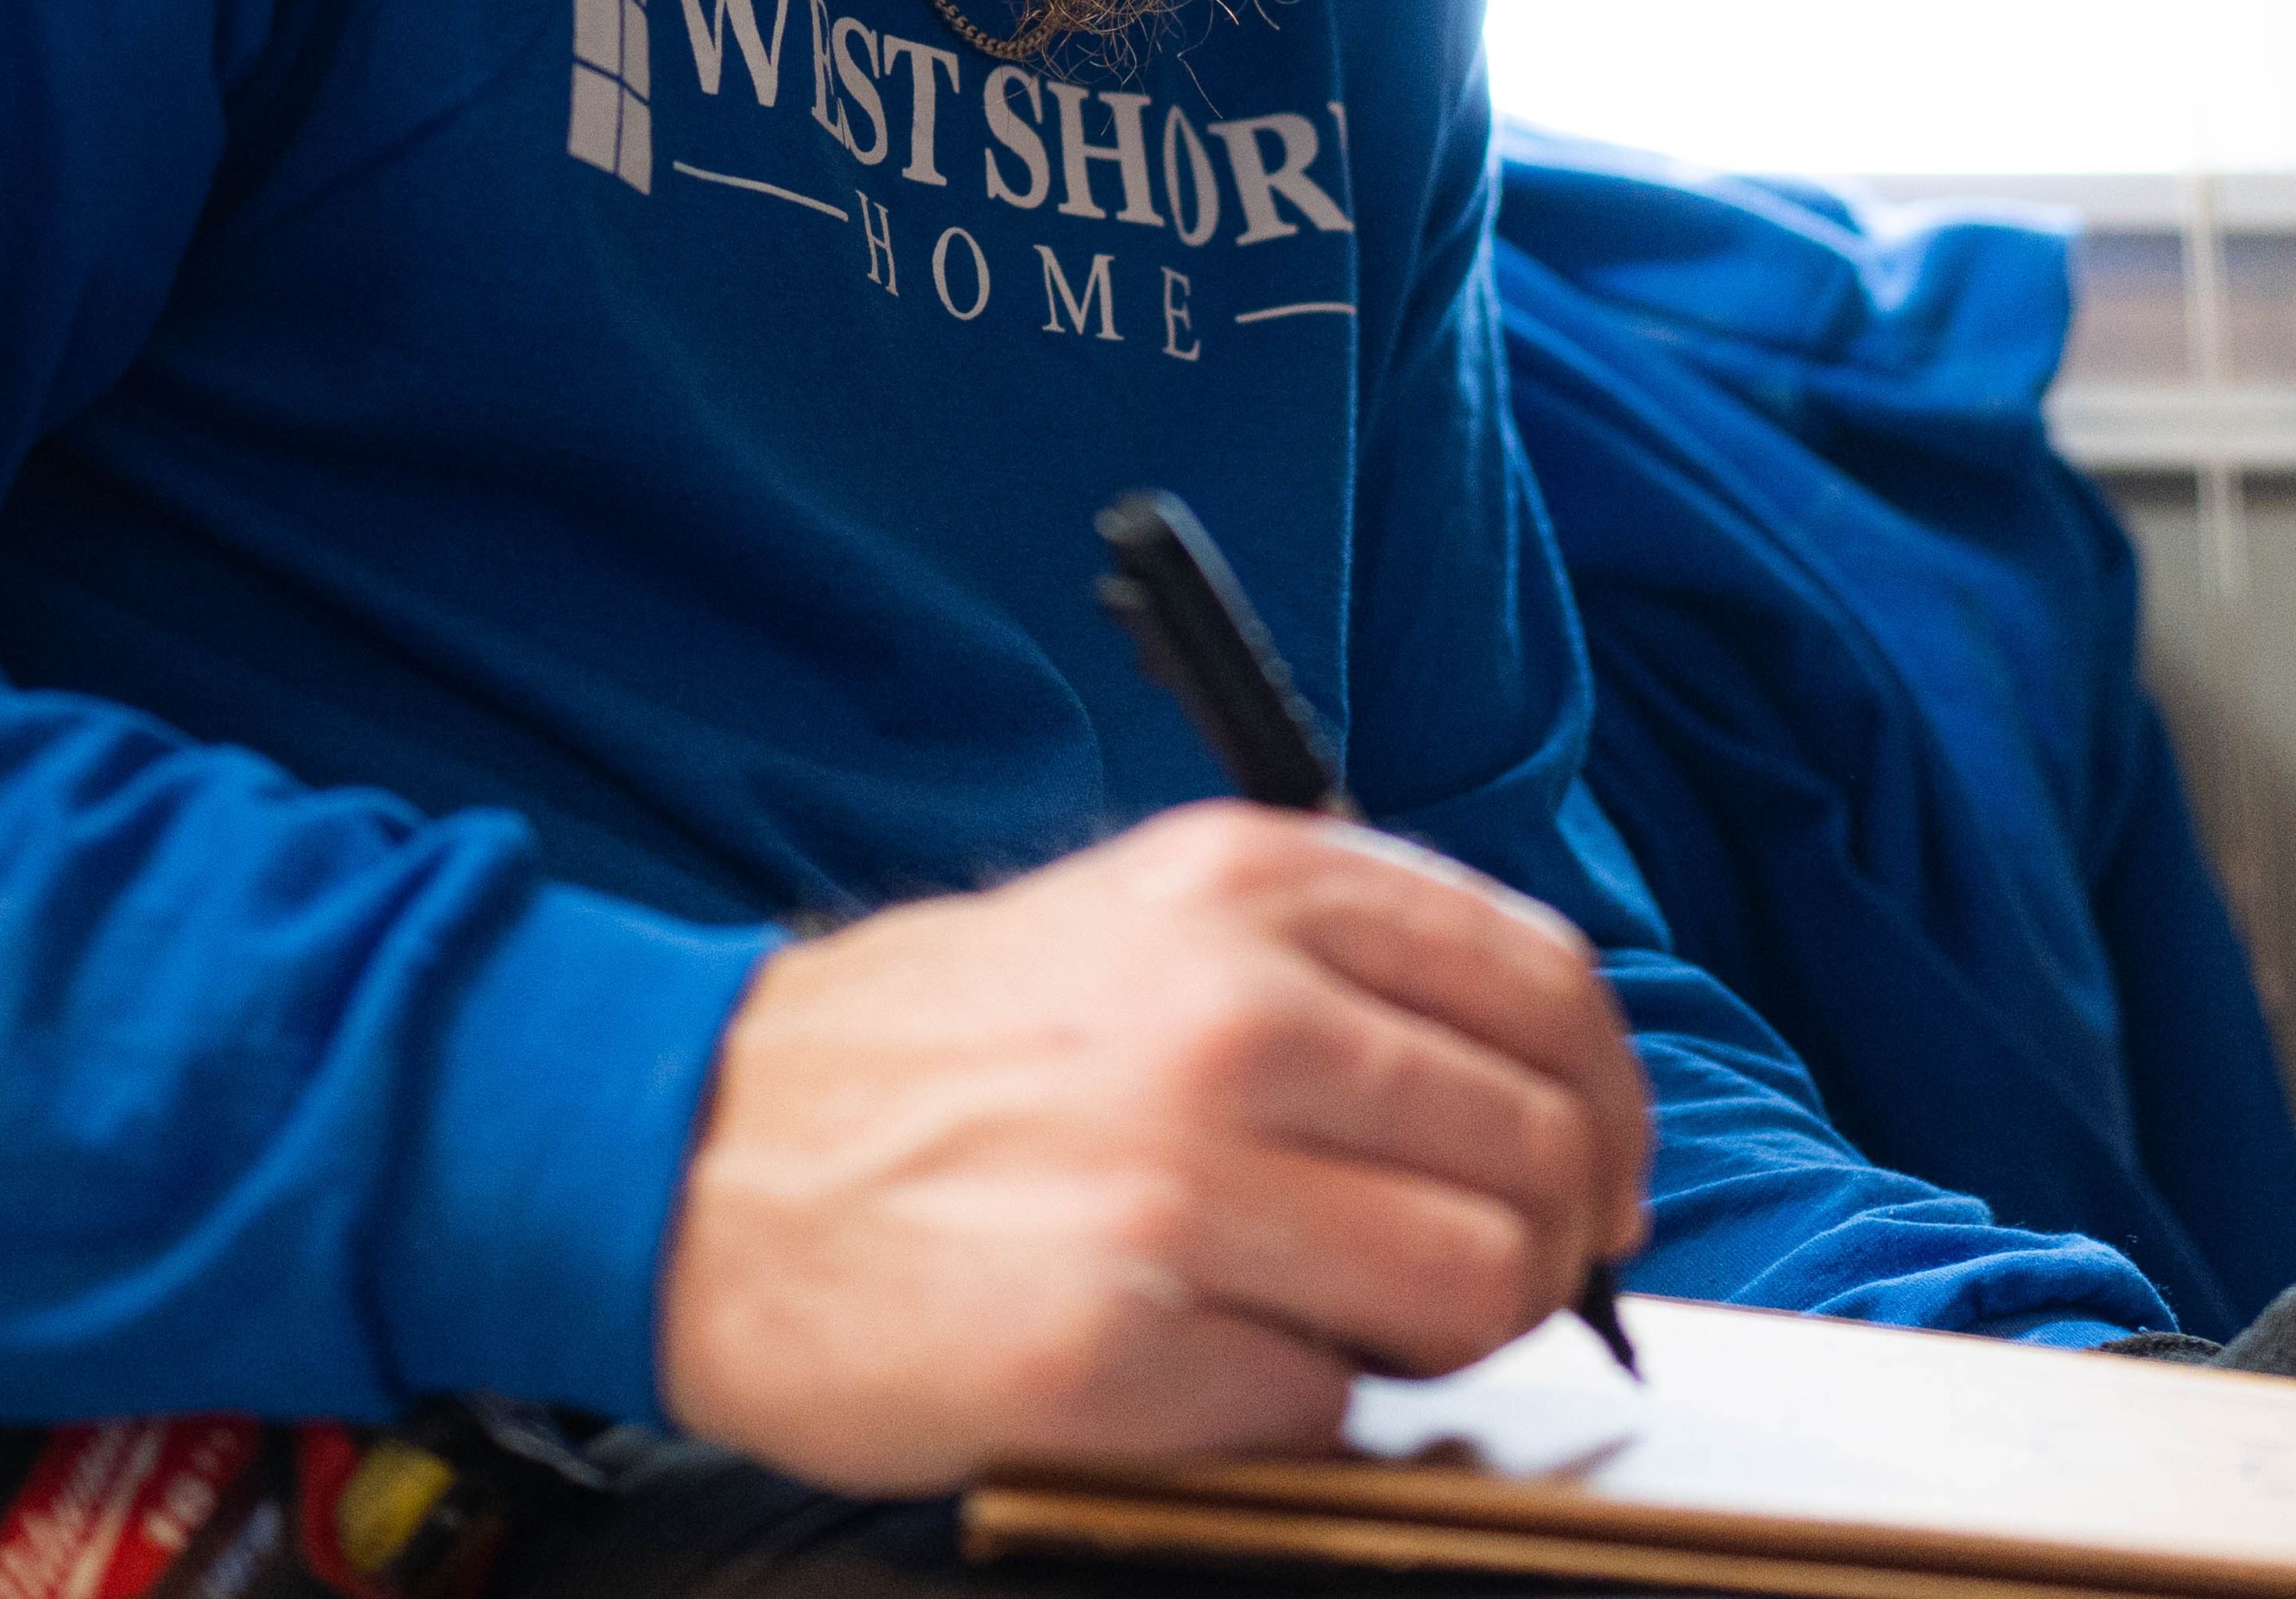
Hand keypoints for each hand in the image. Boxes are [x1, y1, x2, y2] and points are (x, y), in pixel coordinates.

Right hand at [653, 801, 1657, 1492]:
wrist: (690, 1150)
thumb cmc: (936, 1056)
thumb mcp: (1146, 925)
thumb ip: (1337, 978)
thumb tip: (1537, 1100)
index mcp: (1253, 883)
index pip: (1546, 987)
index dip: (1605, 1103)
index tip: (1602, 1177)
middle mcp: (1233, 1010)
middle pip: (1541, 1152)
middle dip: (1548, 1246)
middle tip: (1480, 1289)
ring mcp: (1176, 1180)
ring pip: (1475, 1287)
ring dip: (1445, 1341)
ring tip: (1348, 1333)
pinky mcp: (1117, 1344)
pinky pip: (1331, 1407)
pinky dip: (1303, 1410)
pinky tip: (1216, 1369)